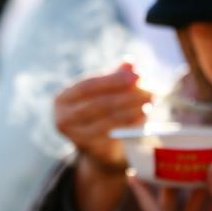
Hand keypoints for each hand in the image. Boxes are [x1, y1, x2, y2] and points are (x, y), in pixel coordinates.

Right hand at [55, 62, 151, 210]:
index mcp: (64, 97)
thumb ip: (116, 77)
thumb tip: (130, 62)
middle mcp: (62, 115)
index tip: (137, 76)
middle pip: (96, 102)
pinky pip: (109, 133)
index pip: (89, 85)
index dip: (113, 80)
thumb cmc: (103, 114)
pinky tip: (141, 116)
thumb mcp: (108, 93)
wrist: (101, 148)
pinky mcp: (85, 146)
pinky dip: (127, 123)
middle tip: (149, 91)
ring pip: (104, 118)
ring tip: (148, 102)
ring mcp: (72, 133)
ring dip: (129, 109)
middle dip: (125, 95)